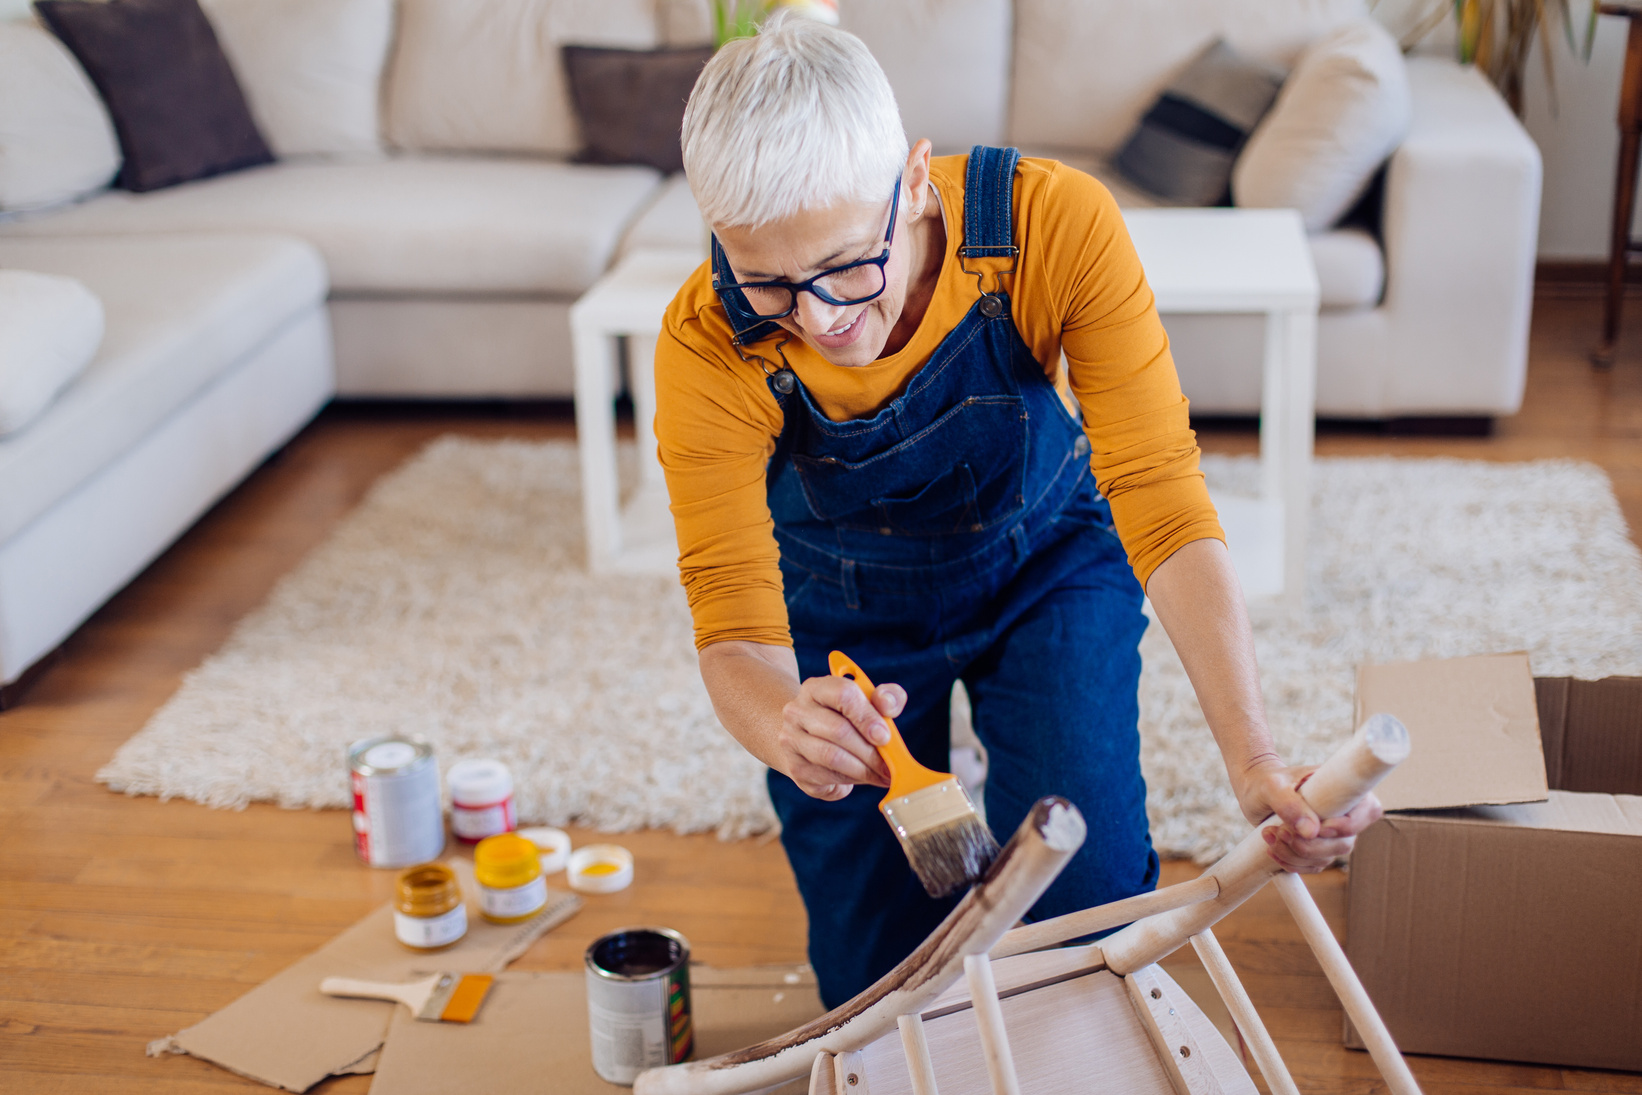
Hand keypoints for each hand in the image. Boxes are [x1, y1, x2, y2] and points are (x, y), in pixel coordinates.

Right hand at [776, 675, 902, 800]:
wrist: (809, 739)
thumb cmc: (846, 718)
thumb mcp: (868, 701)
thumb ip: (887, 697)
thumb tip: (889, 706)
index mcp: (816, 688)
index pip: (843, 695)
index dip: (867, 716)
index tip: (885, 736)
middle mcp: (797, 711)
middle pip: (838, 730)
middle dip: (870, 751)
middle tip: (890, 764)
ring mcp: (791, 740)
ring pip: (832, 757)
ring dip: (863, 769)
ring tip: (882, 774)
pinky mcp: (795, 767)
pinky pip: (828, 777)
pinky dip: (852, 780)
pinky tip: (865, 777)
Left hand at [1233, 755, 1383, 872]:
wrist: (1254, 790)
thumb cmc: (1266, 781)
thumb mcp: (1272, 786)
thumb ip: (1290, 804)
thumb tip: (1312, 832)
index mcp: (1342, 789)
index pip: (1367, 810)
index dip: (1349, 825)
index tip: (1320, 828)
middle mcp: (1342, 814)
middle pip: (1344, 843)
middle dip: (1310, 845)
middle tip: (1281, 832)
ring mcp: (1331, 834)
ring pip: (1326, 858)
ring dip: (1295, 854)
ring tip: (1269, 835)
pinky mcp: (1316, 848)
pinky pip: (1312, 865)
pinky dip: (1291, 863)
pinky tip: (1272, 849)